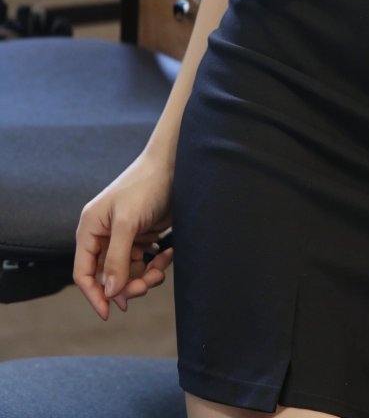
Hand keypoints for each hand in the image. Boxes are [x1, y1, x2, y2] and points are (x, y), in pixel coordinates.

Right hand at [73, 151, 174, 319]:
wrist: (173, 164)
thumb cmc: (145, 185)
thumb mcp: (128, 222)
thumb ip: (117, 258)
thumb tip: (110, 293)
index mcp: (90, 229)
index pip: (84, 272)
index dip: (94, 295)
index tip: (109, 314)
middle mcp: (102, 235)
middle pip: (108, 277)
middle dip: (128, 285)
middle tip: (147, 285)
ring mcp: (122, 236)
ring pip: (127, 273)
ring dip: (144, 276)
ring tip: (161, 266)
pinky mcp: (140, 236)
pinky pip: (142, 262)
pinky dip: (155, 264)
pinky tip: (167, 253)